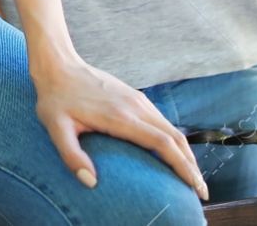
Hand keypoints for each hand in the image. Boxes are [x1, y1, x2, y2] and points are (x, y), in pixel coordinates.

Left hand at [31, 55, 207, 200]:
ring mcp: (137, 100)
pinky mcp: (135, 97)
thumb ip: (71, 155)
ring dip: (185, 153)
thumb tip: (90, 182)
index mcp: (121, 117)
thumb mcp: (55, 128)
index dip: (182, 166)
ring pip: (172, 128)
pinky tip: (173, 154)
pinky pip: (162, 121)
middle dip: (191, 165)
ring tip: (192, 177)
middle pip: (175, 138)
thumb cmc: (55, 99)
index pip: (162, 144)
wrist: (58, 65)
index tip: (195, 186)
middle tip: (201, 191)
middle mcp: (135, 106)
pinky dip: (174, 140)